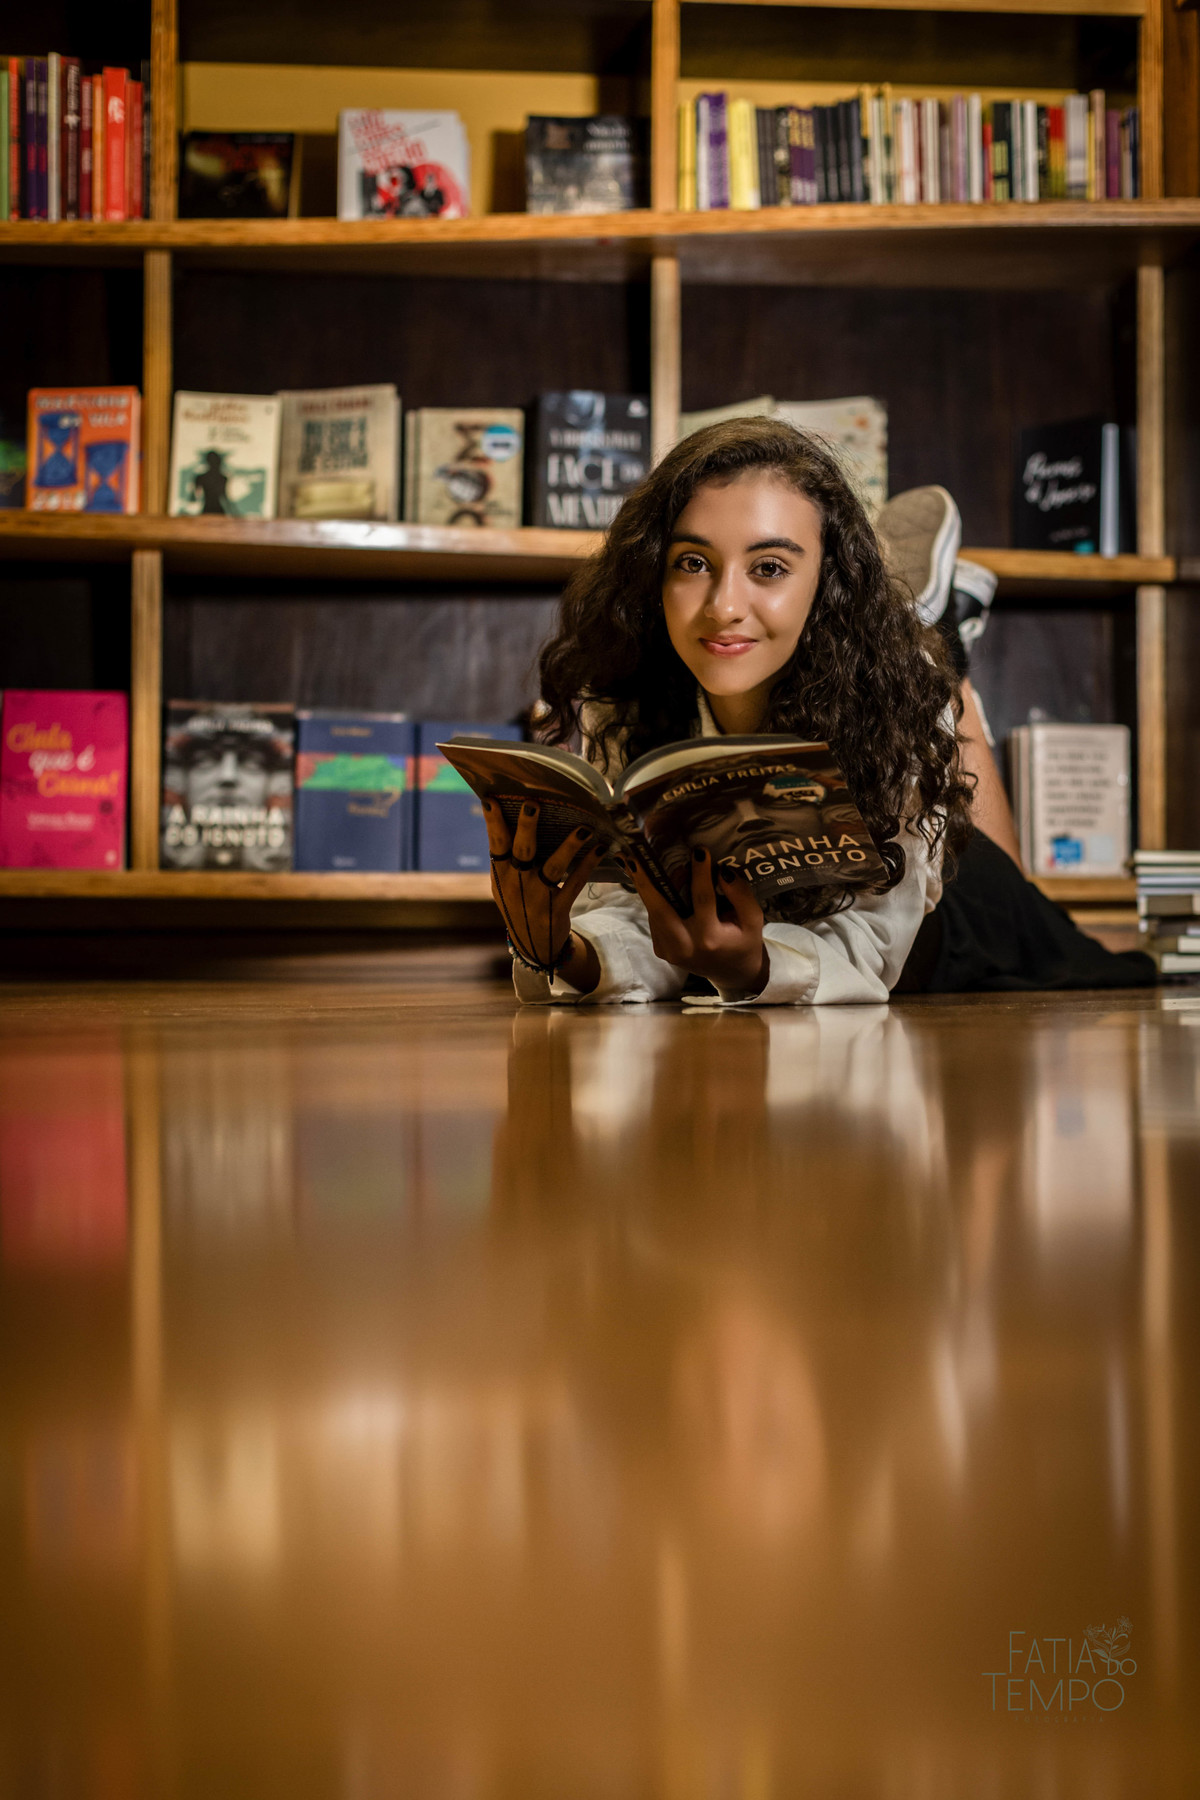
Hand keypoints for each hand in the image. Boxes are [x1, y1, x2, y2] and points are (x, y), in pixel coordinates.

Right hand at [483, 799, 602, 991]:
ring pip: (553, 868)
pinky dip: (588, 865)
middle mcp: (517, 884)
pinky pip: (575, 884)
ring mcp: (538, 898)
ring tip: (583, 829)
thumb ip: (507, 856)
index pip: (496, 845)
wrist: (534, 946)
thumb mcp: (505, 883)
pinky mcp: (558, 909)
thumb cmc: (519, 902)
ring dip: (568, 847)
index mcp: (501, 874)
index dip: (493, 824)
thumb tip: (514, 815)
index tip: (491, 801)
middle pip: (522, 852)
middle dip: (527, 827)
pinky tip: (600, 848)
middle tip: (533, 804)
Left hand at [625, 846, 769, 995]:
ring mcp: (669, 951)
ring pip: (654, 912)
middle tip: (633, 857)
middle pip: (660, 909)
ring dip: (650, 886)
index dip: (700, 873)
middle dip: (645, 882)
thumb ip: (741, 894)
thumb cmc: (744, 942)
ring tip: (645, 863)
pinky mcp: (661, 950)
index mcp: (709, 939)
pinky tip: (657, 882)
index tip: (699, 851)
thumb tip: (723, 870)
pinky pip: (656, 919)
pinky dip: (656, 900)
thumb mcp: (753, 919)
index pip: (702, 899)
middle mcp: (684, 947)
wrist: (732, 973)